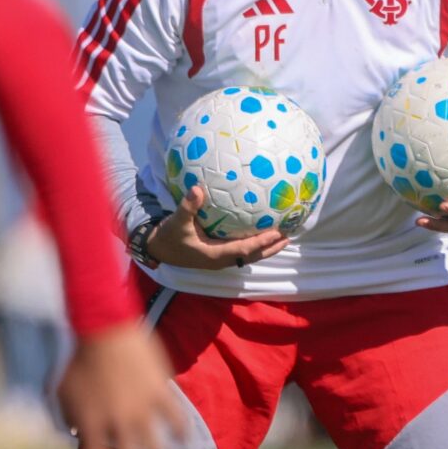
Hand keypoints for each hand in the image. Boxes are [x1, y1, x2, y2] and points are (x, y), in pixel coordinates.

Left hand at [54, 321, 186, 448]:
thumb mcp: (61, 392)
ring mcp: (142, 410)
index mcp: (90, 425)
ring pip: (156, 446)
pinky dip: (181, 431)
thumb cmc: (77, 360)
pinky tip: (185, 438)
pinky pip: (176, 419)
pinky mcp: (161, 394)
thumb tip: (73, 433)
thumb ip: (66, 417)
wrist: (102, 331)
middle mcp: (117, 423)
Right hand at [145, 186, 288, 269]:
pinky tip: (265, 236)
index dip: (260, 243)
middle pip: (252, 256)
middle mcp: (220, 260)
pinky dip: (256, 246)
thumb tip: (197, 188)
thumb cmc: (169, 236)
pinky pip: (242, 252)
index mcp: (213, 255)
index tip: (276, 233)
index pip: (243, 250)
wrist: (159, 249)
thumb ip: (187, 207)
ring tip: (284, 238)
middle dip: (271, 248)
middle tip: (288, 236)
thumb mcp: (176, 222)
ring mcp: (221, 260)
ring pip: (249, 256)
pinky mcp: (219, 256)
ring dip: (267, 249)